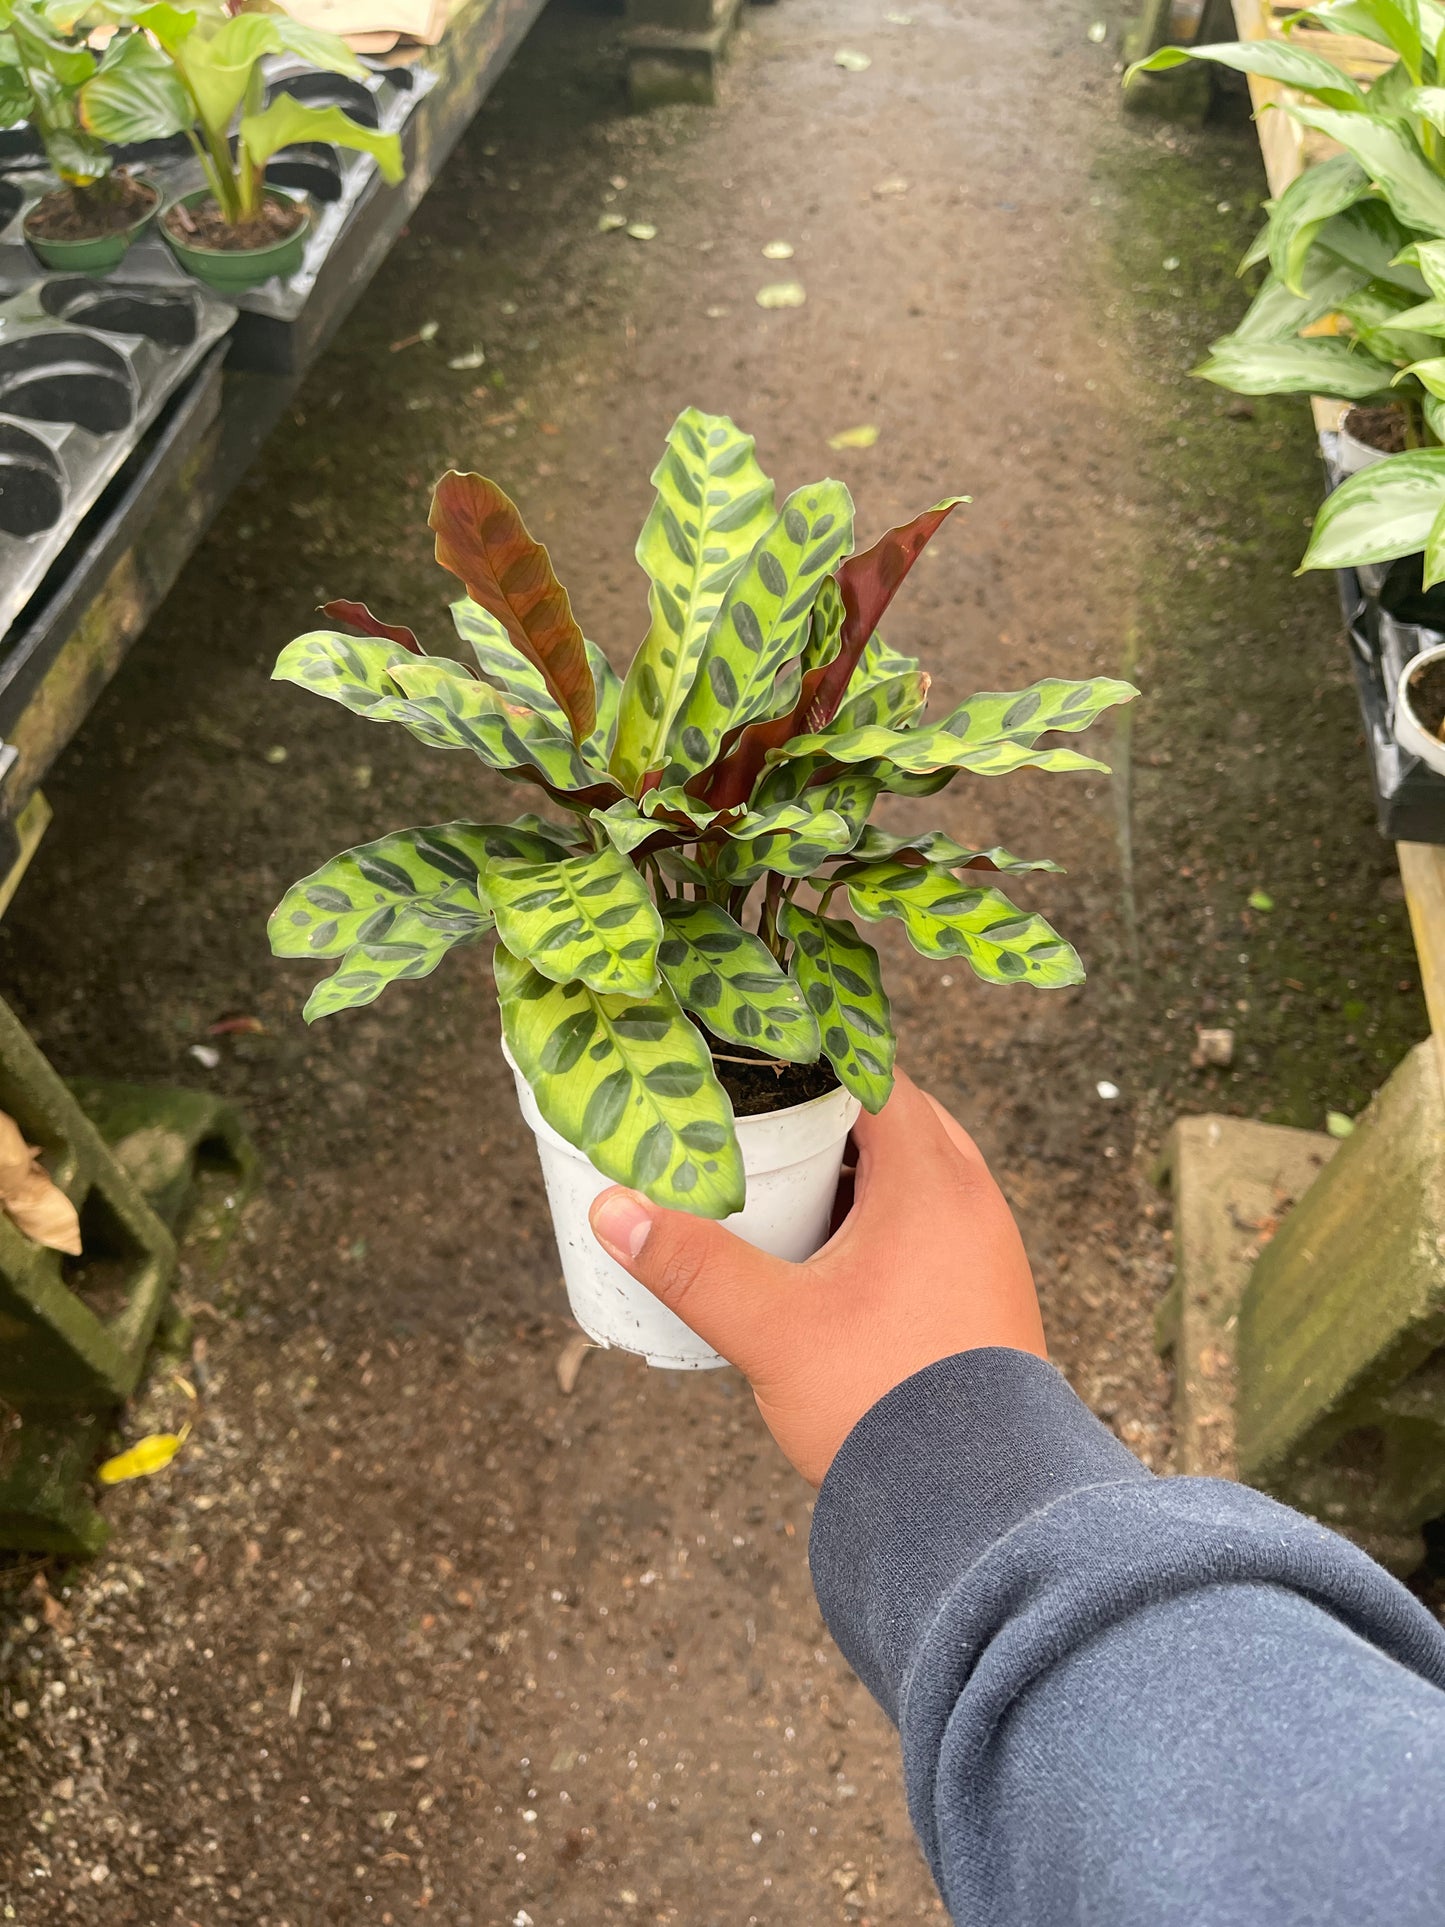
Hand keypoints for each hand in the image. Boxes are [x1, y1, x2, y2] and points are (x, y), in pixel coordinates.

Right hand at [588, 1069, 1045, 1484]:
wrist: (981, 1509)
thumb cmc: (885, 1405)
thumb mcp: (771, 1329)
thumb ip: (692, 1265)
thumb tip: (611, 1210)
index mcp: (931, 1181)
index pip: (874, 1075)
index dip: (812, 1060)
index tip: (753, 1062)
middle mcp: (974, 1200)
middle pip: (897, 1119)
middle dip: (828, 1116)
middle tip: (758, 1127)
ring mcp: (990, 1248)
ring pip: (919, 1174)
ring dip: (859, 1170)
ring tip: (787, 1188)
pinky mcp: (990, 1294)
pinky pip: (935, 1223)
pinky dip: (887, 1217)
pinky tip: (833, 1256)